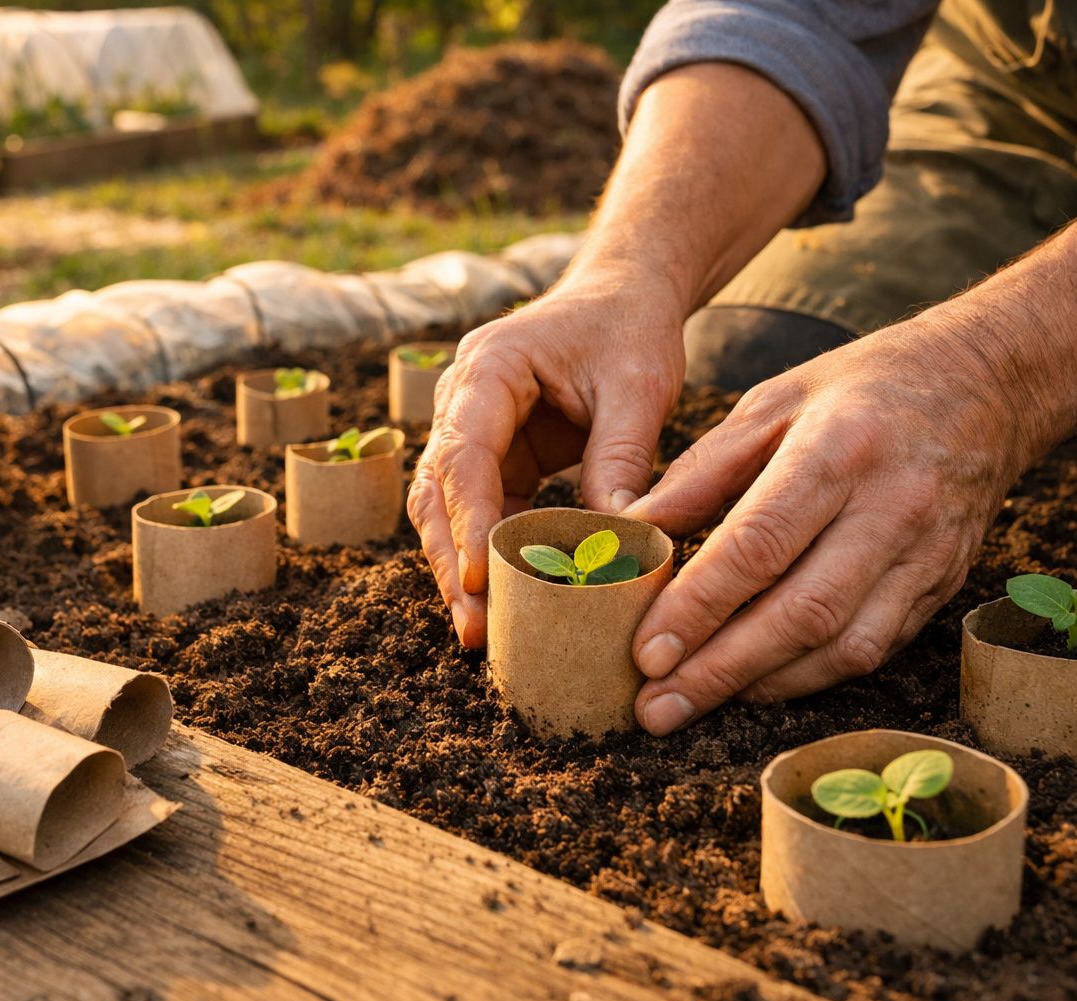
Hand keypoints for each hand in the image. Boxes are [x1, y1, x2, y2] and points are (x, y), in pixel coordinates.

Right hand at [407, 263, 685, 646]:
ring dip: (462, 567)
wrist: (624, 295)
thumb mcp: (638, 385)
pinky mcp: (498, 458)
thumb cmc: (628, 327)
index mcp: (487, 369)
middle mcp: (462, 401)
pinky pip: (485, 513)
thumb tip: (613, 540)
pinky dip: (494, 556)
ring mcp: (474, 431)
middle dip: (451, 560)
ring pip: (448, 510)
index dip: (468, 520)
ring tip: (480, 629)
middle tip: (472, 624)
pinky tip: (509, 602)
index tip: (481, 578)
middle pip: (437, 490)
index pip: (463, 454)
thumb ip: (621, 456)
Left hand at [623, 316, 1032, 735]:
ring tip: (693, 704)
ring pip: (842, 647)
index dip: (699, 607)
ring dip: (762, 685)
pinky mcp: (942, 585)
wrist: (985, 383)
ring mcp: (926, 554)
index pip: (759, 546)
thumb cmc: (860, 388)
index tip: (647, 653)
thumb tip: (631, 531)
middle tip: (656, 708)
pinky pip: (873, 649)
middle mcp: (892, 509)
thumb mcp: (770, 402)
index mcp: (839, 449)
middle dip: (720, 670)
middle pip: (801, 612)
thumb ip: (700, 473)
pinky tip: (755, 684)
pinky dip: (809, 676)